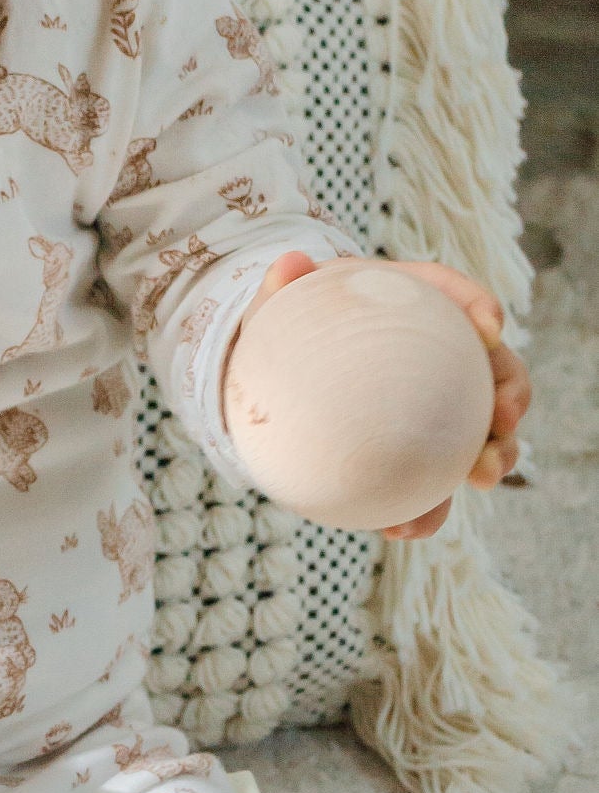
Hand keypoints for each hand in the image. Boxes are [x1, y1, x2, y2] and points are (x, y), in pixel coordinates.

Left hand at [235, 251, 530, 541]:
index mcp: (416, 307)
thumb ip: (284, 288)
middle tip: (504, 419)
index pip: (457, 296)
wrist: (281, 374)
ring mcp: (439, 406)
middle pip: (495, 369)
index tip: (489, 325)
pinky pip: (433, 482)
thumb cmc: (294, 328)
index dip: (480, 306)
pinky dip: (427, 508)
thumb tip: (288, 264)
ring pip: (484, 430)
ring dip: (494, 455)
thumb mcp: (284, 307)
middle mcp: (443, 355)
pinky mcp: (421, 453)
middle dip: (512, 394)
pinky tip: (403, 528)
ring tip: (481, 477)